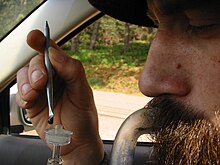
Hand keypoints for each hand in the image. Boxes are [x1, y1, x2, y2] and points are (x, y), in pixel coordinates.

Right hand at [16, 30, 103, 163]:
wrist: (76, 141)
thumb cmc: (83, 118)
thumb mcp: (83, 93)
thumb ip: (72, 71)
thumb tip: (54, 53)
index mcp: (67, 73)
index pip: (53, 53)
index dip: (42, 43)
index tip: (34, 37)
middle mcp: (53, 79)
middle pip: (36, 63)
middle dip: (36, 70)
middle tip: (41, 81)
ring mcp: (41, 91)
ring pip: (25, 76)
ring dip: (26, 83)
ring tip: (34, 94)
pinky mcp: (32, 103)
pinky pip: (20, 93)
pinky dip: (22, 96)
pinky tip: (30, 102)